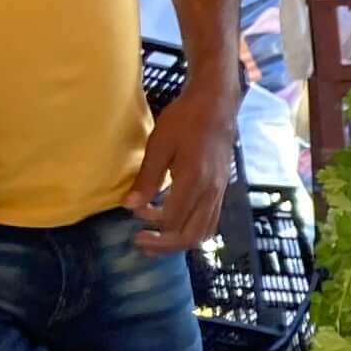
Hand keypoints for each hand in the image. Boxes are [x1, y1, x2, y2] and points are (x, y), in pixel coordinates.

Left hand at [127, 83, 234, 255]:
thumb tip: (130, 206)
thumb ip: (147, 178)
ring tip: (156, 241)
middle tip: (139, 242)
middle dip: (163, 245)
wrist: (215, 105)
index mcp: (193, 180)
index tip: (133, 211)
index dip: (150, 221)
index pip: (171, 218)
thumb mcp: (160, 144)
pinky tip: (176, 225)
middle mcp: (210, 192)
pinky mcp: (221, 190)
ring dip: (178, 243)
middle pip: (189, 235)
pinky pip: (210, 222)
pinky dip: (192, 231)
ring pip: (203, 233)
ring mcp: (219, 193)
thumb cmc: (184, 120)